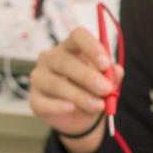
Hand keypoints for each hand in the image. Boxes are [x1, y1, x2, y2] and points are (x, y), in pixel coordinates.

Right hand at [28, 26, 118, 152]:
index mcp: (71, 47)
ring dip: (79, 95)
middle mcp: (50, 58)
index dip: (91, 46)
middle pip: (64, 61)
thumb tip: (117, 70)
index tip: (105, 64)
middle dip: (87, 76)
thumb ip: (112, 76)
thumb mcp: (106, 83)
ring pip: (56, 83)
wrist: (79, 117)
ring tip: (97, 105)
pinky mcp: (35, 99)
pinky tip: (71, 108)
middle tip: (106, 89)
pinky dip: (58, 106)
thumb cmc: (91, 91)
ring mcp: (39, 78)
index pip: (77, 36)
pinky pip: (43, 102)